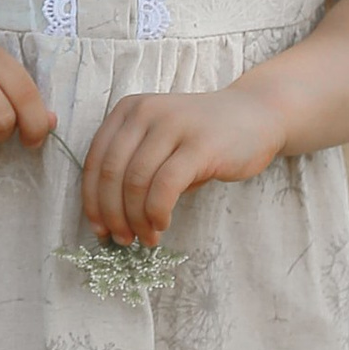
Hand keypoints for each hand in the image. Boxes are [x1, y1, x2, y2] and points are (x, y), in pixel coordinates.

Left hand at [77, 82, 283, 242]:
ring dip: (135, 219)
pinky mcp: (199, 144)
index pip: (95, 160)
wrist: (255, 115)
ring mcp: (172, 125)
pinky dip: (157, 212)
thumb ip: (134, 168)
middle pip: (111, 173)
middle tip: (121, 239)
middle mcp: (145, 112)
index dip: (92, 201)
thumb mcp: (159, 142)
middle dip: (112, 215)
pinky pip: (165, 186)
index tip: (99, 229)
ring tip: (146, 238)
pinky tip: (162, 224)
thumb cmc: (202, 138)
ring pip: (136, 182)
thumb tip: (110, 219)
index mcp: (128, 110)